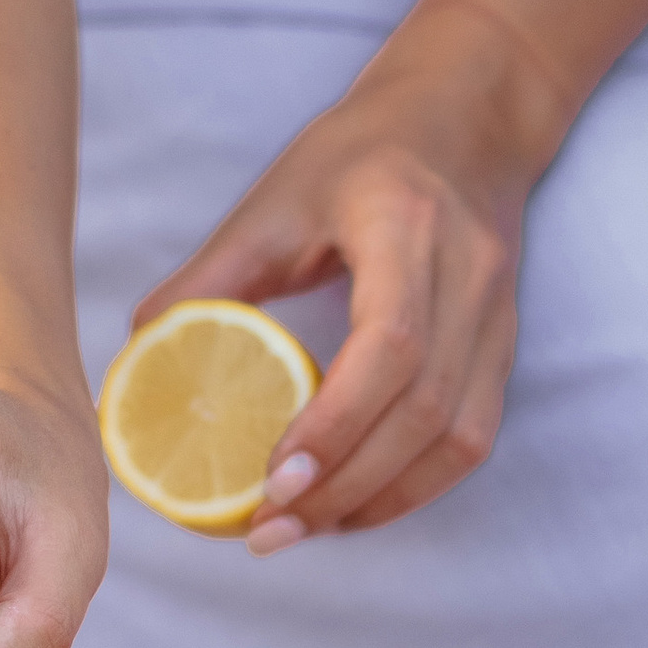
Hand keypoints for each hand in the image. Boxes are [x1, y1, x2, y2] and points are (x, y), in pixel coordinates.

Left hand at [137, 8, 555, 545]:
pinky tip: (356, 506)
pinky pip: (473, 437)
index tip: (272, 481)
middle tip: (269, 528)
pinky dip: (415, 486)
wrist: (466, 119)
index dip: (335, 424)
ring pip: (459, 436)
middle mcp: (469, 273)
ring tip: (304, 528)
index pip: (390, 344)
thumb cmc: (360, 155)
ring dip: (381, 498)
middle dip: (345, 485)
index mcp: (405, 223)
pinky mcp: (506, 344)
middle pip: (426, 408)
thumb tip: (140, 359)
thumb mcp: (273, 203)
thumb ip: (209, 281)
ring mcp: (499, 313)